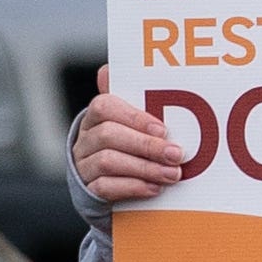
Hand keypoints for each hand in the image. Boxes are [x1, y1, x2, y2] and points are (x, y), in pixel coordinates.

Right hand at [74, 70, 186, 206]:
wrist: (113, 187)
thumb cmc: (132, 149)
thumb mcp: (138, 126)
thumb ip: (143, 106)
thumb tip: (121, 72)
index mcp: (97, 118)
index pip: (104, 106)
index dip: (134, 117)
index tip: (163, 129)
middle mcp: (86, 139)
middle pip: (108, 135)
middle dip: (146, 145)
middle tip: (176, 155)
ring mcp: (84, 165)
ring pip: (107, 161)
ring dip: (144, 168)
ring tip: (172, 174)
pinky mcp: (88, 190)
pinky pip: (105, 187)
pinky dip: (133, 187)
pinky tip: (154, 188)